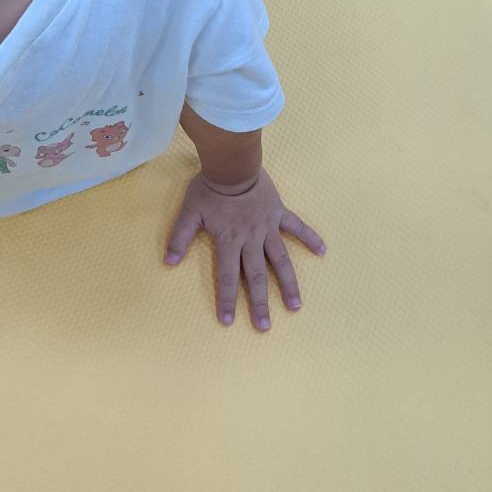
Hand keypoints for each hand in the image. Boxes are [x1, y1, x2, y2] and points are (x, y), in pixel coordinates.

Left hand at [164, 169, 325, 328]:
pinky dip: (310, 237)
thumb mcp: (189, 213)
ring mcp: (267, 228)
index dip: (226, 299)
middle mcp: (251, 240)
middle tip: (265, 327)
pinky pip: (297, 227)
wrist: (233, 164)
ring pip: (280, 260)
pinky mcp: (279, 213)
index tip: (229, 322)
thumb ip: (179, 237)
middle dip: (259, 302)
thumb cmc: (209, 189)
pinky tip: (323, 251)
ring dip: (288, 283)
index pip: (226, 276)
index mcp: (229, 241)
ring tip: (295, 306)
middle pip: (255, 276)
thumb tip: (168, 263)